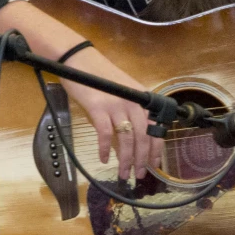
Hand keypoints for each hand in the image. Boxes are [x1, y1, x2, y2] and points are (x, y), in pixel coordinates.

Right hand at [62, 47, 162, 184]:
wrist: (79, 60)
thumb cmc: (100, 76)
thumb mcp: (123, 91)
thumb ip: (131, 111)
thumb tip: (133, 139)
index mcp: (142, 99)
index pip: (155, 128)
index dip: (155, 149)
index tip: (153, 164)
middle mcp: (133, 102)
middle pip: (142, 137)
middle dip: (141, 159)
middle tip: (138, 175)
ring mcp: (116, 104)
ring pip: (126, 138)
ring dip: (125, 159)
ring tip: (122, 172)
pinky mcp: (98, 107)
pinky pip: (104, 133)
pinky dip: (104, 148)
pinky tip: (103, 158)